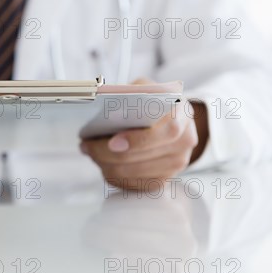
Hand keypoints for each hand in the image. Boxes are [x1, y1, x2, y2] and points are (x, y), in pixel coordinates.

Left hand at [80, 80, 208, 190]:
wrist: (170, 118)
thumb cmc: (152, 102)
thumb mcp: (145, 88)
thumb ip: (130, 94)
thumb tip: (105, 106)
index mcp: (182, 115)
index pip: (167, 131)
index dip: (138, 140)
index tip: (112, 142)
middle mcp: (184, 142)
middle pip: (141, 157)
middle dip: (106, 153)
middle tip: (86, 145)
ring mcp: (176, 164)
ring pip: (132, 174)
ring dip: (105, 164)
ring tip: (90, 151)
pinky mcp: (163, 179)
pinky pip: (132, 184)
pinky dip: (112, 175)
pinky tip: (102, 163)